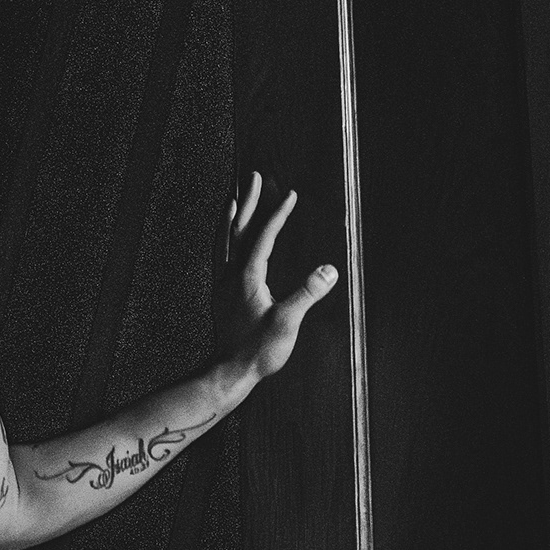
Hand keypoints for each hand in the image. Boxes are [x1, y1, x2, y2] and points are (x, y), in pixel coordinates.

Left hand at [214, 172, 338, 382]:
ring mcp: (224, 284)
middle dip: (248, 201)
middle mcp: (231, 275)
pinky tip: (228, 240)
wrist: (229, 371)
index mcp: (247, 277)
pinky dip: (223, 238)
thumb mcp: (287, 322)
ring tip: (234, 198)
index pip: (263, 236)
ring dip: (231, 216)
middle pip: (237, 229)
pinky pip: (220, 255)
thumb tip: (329, 270)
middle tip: (253, 177)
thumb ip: (307, 294)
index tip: (289, 195)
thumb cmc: (257, 351)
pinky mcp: (221, 294)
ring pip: (224, 240)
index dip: (277, 214)